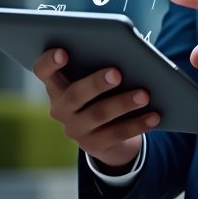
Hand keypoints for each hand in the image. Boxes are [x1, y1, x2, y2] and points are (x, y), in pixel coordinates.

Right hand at [32, 48, 160, 170]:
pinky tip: (154, 116)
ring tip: (144, 94)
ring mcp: (75, 130)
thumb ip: (103, 64)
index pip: (43, 71)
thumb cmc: (105, 93)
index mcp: (58, 85)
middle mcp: (61, 109)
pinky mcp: (93, 146)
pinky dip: (138, 124)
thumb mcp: (99, 80)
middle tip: (117, 73)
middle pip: (75, 94)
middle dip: (96, 83)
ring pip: (98, 115)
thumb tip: (128, 53)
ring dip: (123, 103)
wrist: (110, 134)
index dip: (49, 61)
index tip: (64, 52)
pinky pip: (117, 134)